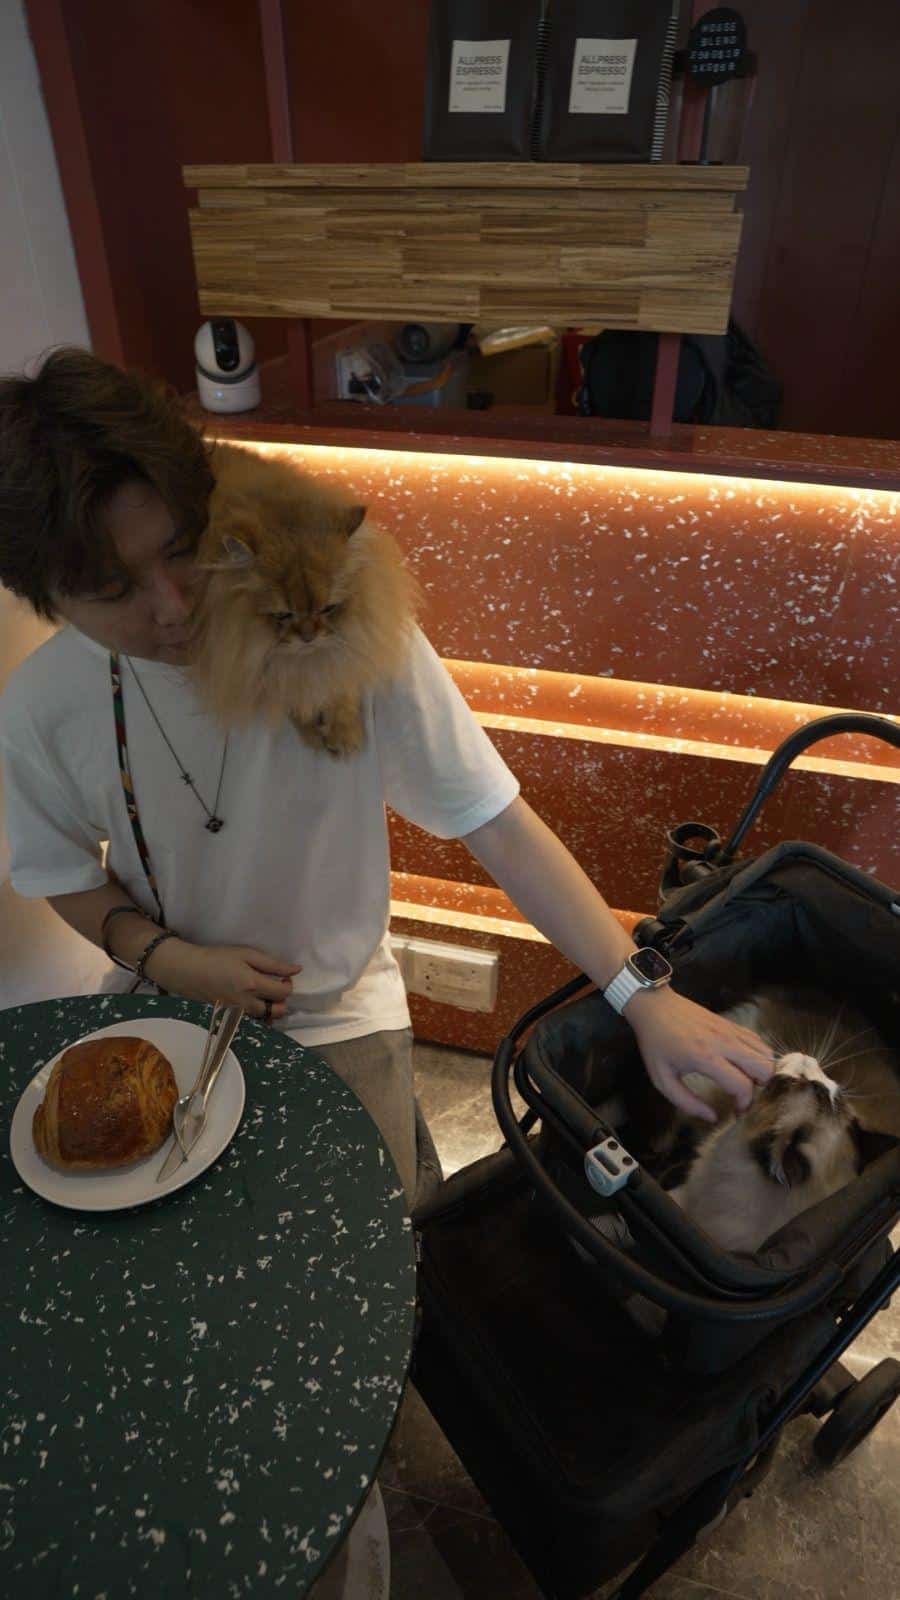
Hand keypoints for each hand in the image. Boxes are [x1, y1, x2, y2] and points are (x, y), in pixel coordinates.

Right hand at [146, 938, 300, 1020]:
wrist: (189, 971)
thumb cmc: (217, 958)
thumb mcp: (246, 954)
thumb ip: (273, 964)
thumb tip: (296, 970)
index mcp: (253, 985)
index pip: (283, 993)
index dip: (288, 984)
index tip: (282, 976)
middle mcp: (247, 1002)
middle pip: (277, 1010)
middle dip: (282, 999)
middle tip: (274, 985)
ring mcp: (238, 1012)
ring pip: (265, 1017)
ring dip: (271, 1007)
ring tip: (264, 992)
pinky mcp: (231, 1015)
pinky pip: (252, 1018)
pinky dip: (258, 1012)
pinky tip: (253, 1000)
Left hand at [625, 987, 774, 1120]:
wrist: (654, 1007)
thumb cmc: (656, 1044)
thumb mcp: (662, 1079)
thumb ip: (687, 1102)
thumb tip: (712, 1117)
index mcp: (705, 1057)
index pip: (743, 1085)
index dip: (744, 1103)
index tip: (736, 1111)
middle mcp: (724, 1042)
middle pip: (764, 1067)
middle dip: (760, 1087)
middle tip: (744, 1094)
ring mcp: (730, 1030)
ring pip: (766, 1053)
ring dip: (762, 1071)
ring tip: (746, 1080)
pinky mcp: (732, 1024)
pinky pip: (758, 1041)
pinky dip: (758, 1055)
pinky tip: (744, 1064)